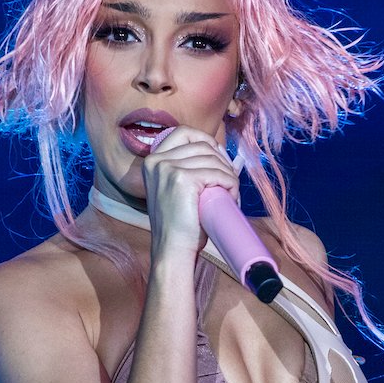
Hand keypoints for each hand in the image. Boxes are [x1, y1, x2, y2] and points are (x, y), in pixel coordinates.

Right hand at [141, 120, 236, 256]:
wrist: (173, 250)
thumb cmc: (181, 224)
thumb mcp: (180, 189)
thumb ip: (191, 169)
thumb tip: (224, 153)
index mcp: (152, 160)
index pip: (184, 132)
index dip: (206, 141)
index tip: (218, 159)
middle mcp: (157, 161)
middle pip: (203, 145)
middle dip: (223, 162)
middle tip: (229, 183)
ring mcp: (168, 168)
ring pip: (213, 159)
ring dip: (229, 176)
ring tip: (230, 195)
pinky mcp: (183, 179)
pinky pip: (219, 173)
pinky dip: (231, 184)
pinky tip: (230, 198)